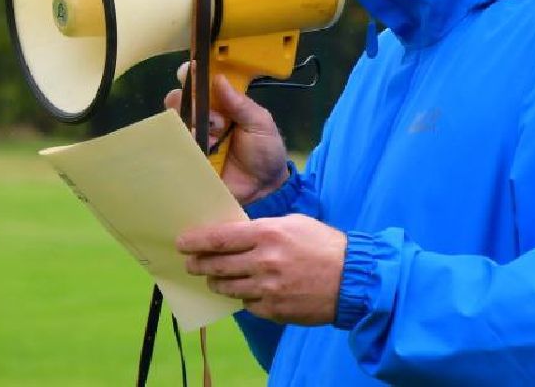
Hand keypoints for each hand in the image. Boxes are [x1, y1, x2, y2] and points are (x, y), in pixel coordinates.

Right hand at [165, 68, 288, 204]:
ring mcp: (193, 140)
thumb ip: (241, 103)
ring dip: (186, 124)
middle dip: (184, 99)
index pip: (203, 83)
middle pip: (181, 100)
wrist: (265, 191)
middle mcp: (203, 119)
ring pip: (175, 123)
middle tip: (197, 107)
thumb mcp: (260, 123)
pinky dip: (181, 145)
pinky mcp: (188, 161)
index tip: (189, 70)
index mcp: (222, 105)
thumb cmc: (265, 152)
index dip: (193, 75)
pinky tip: (197, 149)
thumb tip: (219, 79)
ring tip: (205, 135)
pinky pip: (175, 148)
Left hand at [177, 215, 346, 325]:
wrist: (353, 279)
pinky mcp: (275, 310)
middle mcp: (264, 262)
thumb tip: (234, 234)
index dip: (195, 241)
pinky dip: (244, 298)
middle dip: (199, 264)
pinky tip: (246, 291)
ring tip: (213, 277)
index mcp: (268, 234)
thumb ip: (262, 229)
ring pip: (228, 288)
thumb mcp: (293, 223)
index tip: (181, 243)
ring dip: (217, 282)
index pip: (219, 239)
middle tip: (191, 263)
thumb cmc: (323, 245)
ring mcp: (268, 289)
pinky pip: (247, 305)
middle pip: (217, 265)